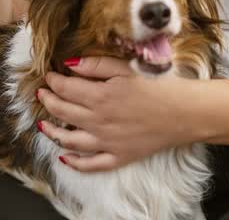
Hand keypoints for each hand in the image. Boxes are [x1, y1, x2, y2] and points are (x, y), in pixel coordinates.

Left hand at [36, 57, 198, 171]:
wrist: (185, 112)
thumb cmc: (159, 86)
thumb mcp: (128, 68)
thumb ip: (97, 65)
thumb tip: (70, 64)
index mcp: (101, 96)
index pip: (66, 88)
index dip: (53, 81)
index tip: (49, 76)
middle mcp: (99, 121)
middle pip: (63, 111)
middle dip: (48, 101)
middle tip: (42, 94)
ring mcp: (107, 142)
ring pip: (69, 140)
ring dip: (52, 132)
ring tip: (42, 125)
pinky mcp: (118, 156)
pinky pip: (91, 164)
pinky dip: (75, 162)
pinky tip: (65, 157)